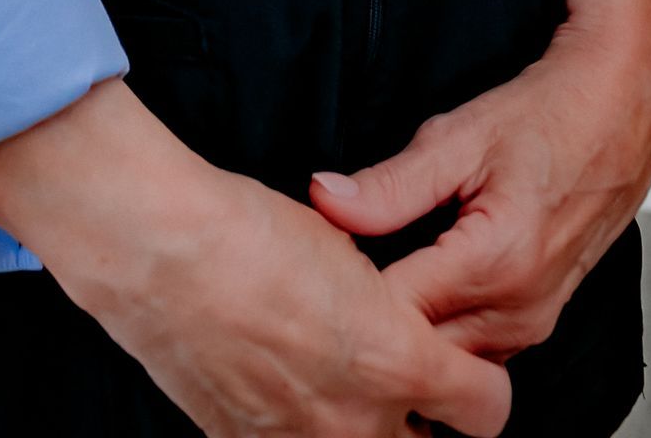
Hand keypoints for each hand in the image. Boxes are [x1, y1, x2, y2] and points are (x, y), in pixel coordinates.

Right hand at [0, 76, 512, 435]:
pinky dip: (299, 430)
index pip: (489, 410)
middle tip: (404, 384)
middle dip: (423, 424)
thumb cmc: (252, 231)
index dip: (482, 385)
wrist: (161, 251)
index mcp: (398, 360)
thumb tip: (392, 324)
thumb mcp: (345, 248)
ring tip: (338, 384)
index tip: (464, 370)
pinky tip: (281, 386)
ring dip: (362, 428)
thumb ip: (388, 306)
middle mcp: (357, 421)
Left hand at [307, 0, 650, 364]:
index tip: (316, 270)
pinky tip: (419, 294)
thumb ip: (389, 183)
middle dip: (376, 322)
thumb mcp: (459, 136)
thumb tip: (326, 200)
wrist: (621, 107)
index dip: (348, 294)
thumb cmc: (550, 113)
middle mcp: (519, 307)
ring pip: (452, 356)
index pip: (396, 314)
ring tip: (373, 287)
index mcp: (494, 262)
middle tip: (333, 281)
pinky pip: (480, 347)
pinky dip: (446, 330)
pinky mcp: (541, 318)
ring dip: (412, 331)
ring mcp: (535, 320)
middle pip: (422, 347)